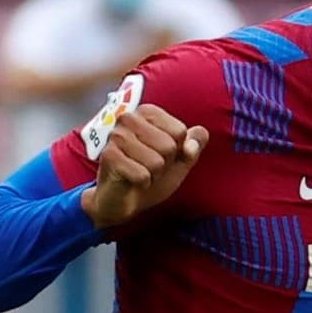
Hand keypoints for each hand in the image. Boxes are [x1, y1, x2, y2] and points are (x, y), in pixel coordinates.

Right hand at [80, 104, 207, 230]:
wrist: (122, 200)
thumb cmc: (149, 175)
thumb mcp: (178, 162)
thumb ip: (193, 147)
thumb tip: (202, 133)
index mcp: (147, 112)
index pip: (180, 132)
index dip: (176, 151)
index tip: (161, 155)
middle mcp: (129, 118)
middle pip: (169, 146)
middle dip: (164, 164)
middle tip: (148, 167)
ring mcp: (117, 136)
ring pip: (157, 162)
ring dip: (152, 175)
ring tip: (140, 172)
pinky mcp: (109, 156)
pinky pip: (142, 175)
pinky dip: (142, 183)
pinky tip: (131, 180)